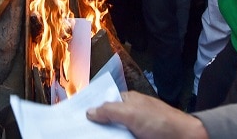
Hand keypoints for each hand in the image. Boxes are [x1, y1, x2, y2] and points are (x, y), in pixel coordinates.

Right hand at [86, 91, 207, 138]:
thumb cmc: (159, 121)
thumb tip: (89, 112)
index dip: (92, 109)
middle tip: (79, 131)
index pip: (105, 102)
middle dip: (97, 126)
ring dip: (105, 135)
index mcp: (128, 101)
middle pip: (108, 120)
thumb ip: (109, 111)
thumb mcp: (131, 112)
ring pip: (115, 133)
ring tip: (85, 137)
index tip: (77, 117)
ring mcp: (135, 130)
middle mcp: (131, 114)